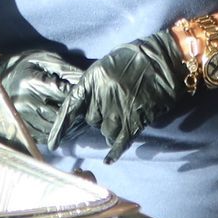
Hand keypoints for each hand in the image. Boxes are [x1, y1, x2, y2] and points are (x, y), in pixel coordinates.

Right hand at [0, 49, 82, 147]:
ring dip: (66, 126)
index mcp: (32, 82)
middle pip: (58, 114)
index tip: (87, 95)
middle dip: (74, 113)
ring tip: (77, 121)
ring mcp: (20, 117)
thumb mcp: (44, 59)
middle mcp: (25, 102)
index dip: (77, 95)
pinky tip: (62, 127)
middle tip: (85, 111)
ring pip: (51, 128)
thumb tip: (85, 78)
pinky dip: (54, 134)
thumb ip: (64, 69)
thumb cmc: (25, 64)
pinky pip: (41, 136)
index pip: (63, 94)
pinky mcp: (19, 127)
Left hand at [46, 29, 188, 162]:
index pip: (71, 106)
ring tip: (125, 114)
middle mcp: (103, 95)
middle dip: (99, 117)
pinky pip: (121, 141)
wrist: (165, 59)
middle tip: (113, 106)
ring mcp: (119, 108)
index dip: (61, 127)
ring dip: (112, 128)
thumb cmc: (136, 58)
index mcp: (93, 78)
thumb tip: (85, 105)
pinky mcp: (135, 119)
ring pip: (106, 132)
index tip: (52, 144)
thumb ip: (94, 84)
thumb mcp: (107, 65)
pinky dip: (115, 151)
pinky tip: (109, 159)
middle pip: (91, 120)